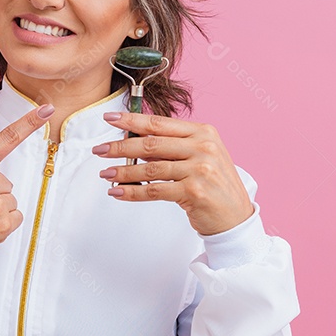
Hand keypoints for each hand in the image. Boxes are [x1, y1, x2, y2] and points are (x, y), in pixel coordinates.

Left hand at [92, 111, 253, 235]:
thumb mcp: (200, 157)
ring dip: (123, 172)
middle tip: (100, 150)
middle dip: (120, 147)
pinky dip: (132, 192)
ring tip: (105, 173)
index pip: (160, 123)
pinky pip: (154, 190)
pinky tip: (117, 192)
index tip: (110, 119)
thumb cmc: (214, 185)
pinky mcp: (194, 191)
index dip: (132, 120)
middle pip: (151, 144)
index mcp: (203, 132)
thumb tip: (134, 141)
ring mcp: (200, 169)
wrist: (235, 217)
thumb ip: (172, 147)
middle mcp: (203, 147)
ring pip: (150, 168)